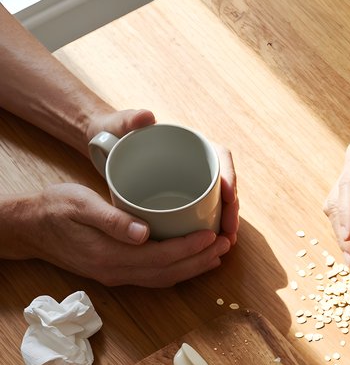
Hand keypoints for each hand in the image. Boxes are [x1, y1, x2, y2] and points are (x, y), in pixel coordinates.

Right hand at [12, 182, 231, 286]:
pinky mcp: (118, 272)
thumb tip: (143, 233)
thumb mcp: (79, 204)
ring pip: (165, 279)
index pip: (161, 257)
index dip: (190, 248)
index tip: (212, 235)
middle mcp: (118, 272)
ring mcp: (118, 276)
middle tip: (226, 245)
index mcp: (111, 256)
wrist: (30, 229)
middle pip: (170, 273)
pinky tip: (191, 260)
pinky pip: (155, 277)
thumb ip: (111, 220)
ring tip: (217, 254)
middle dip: (200, 261)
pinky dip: (178, 270)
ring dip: (193, 269)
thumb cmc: (54, 209)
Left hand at [86, 107, 239, 249]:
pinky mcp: (180, 199)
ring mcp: (189, 183)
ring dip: (225, 223)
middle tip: (230, 229)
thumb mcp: (119, 123)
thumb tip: (148, 116)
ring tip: (227, 242)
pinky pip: (202, 215)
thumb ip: (130, 119)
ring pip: (217, 203)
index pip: (220, 156)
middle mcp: (194, 164)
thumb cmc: (112, 131)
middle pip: (224, 185)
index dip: (229, 176)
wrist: (102, 145)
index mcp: (188, 143)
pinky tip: (210, 248)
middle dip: (231, 208)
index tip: (228, 196)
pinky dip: (208, 232)